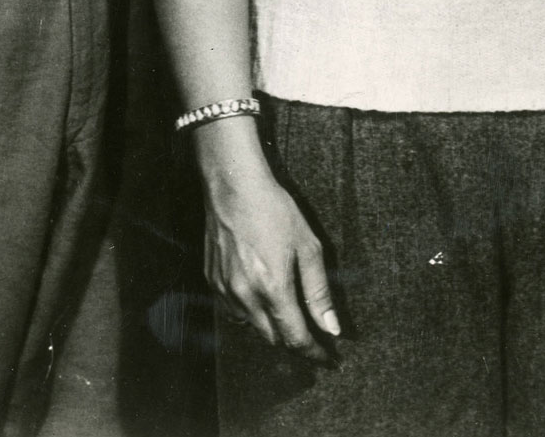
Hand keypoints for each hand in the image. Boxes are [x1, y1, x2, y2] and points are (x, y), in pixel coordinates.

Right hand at [200, 130, 339, 360]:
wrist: (234, 185)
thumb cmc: (274, 209)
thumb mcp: (307, 245)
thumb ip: (319, 291)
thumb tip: (332, 327)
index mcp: (273, 288)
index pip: (296, 339)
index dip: (315, 353)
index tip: (329, 358)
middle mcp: (246, 296)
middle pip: (274, 339)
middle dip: (295, 340)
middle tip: (311, 330)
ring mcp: (225, 290)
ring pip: (252, 327)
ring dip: (271, 326)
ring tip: (285, 308)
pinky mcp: (212, 281)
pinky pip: (233, 311)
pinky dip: (249, 312)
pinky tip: (260, 293)